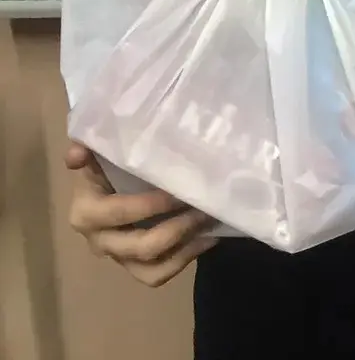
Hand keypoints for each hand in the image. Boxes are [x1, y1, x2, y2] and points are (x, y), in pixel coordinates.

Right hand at [66, 143, 216, 287]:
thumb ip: (91, 148)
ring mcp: (117, 257)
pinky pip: (159, 275)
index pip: (120, 213)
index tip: (182, 191)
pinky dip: (185, 260)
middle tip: (205, 207)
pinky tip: (207, 238)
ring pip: (150, 270)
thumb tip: (77, 154)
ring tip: (208, 223)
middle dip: (177, 228)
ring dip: (184, 247)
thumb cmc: (110, 165)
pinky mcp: (135, 267)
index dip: (152, 205)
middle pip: (139, 246)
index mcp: (86, 213)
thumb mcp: (100, 153)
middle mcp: (98, 240)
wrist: (112, 183)